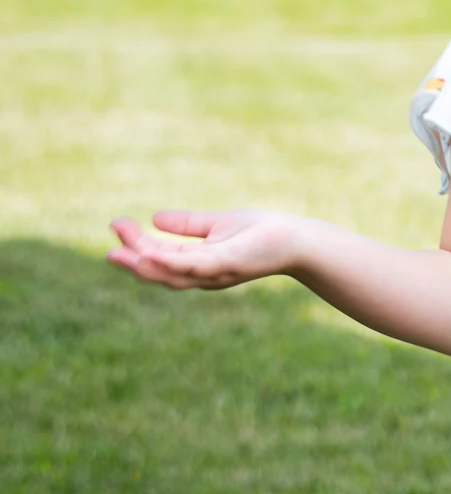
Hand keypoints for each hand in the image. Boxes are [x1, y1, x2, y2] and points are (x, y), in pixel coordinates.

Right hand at [107, 210, 302, 289]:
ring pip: (172, 274)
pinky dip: (171, 262)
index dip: (136, 245)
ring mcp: (216, 272)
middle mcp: (205, 274)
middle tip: (108, 247)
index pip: (160, 258)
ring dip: (143, 264)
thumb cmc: (262, 233)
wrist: (298, 239)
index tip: (116, 226)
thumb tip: (154, 218)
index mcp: (200, 264)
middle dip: (132, 260)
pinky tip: (151, 252)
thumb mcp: (216, 225)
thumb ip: (188, 225)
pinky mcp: (228, 263)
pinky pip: (195, 266)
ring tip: (119, 253)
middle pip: (160, 271)